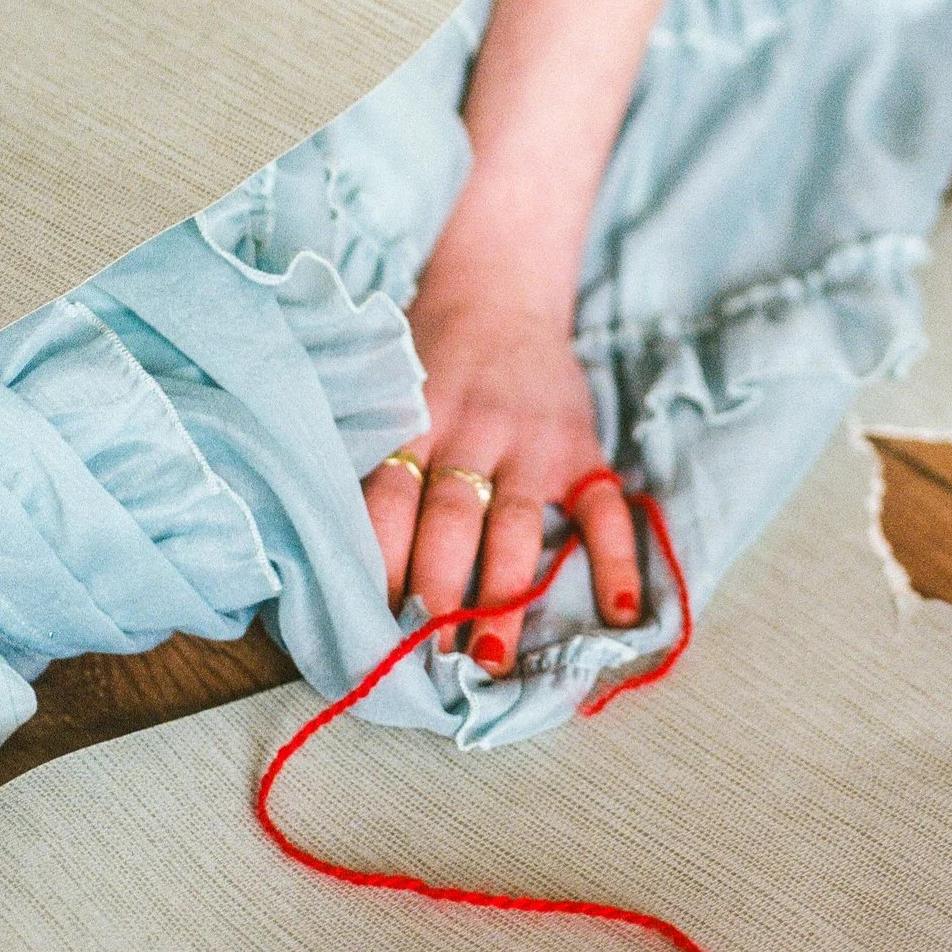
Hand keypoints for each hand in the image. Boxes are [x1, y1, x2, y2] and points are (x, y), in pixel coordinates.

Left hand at [362, 260, 642, 673]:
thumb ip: (374, 460)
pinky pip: (604, 509)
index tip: (369, 623)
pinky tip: (619, 612)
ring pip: (514, 525)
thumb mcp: (389, 394)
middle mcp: (471, 432)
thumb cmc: (429, 360)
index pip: (389, 499)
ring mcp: (531, 442)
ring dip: (503, 596)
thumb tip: (332, 558)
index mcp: (414, 422)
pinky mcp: (581, 448)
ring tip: (488, 658)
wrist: (500, 291)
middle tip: (425, 660)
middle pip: (449, 521)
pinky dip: (615, 560)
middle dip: (437, 593)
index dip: (379, 562)